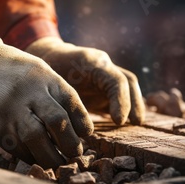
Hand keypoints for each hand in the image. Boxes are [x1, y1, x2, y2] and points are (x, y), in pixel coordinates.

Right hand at [0, 36, 93, 168]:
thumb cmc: (9, 68)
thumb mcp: (37, 70)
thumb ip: (54, 92)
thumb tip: (73, 123)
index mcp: (44, 77)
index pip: (72, 103)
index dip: (83, 123)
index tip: (85, 135)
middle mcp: (29, 93)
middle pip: (58, 123)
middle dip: (71, 144)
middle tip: (74, 153)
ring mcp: (11, 110)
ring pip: (38, 140)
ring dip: (52, 157)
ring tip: (58, 161)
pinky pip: (17, 148)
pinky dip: (31, 157)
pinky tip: (37, 157)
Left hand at [26, 37, 144, 125]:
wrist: (48, 58)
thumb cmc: (47, 70)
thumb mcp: (51, 82)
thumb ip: (62, 98)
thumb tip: (67, 123)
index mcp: (92, 62)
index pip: (116, 80)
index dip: (121, 101)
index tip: (119, 121)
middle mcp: (103, 66)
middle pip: (128, 81)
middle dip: (134, 103)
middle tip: (135, 124)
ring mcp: (106, 74)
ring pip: (128, 86)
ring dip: (135, 105)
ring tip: (136, 125)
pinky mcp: (106, 85)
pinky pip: (121, 95)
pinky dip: (126, 108)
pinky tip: (127, 125)